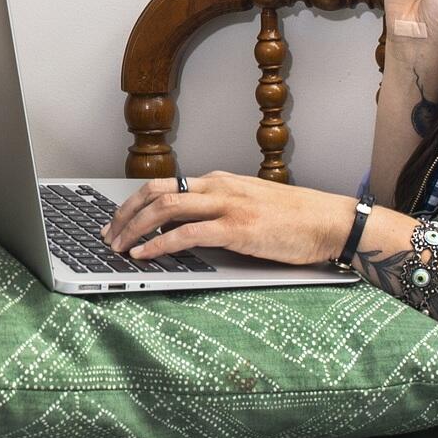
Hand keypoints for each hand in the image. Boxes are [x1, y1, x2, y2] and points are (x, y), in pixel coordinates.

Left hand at [101, 171, 357, 265]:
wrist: (329, 222)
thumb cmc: (294, 219)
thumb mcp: (249, 205)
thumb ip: (218, 211)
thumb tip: (185, 227)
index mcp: (219, 181)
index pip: (164, 186)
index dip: (134, 203)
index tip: (117, 221)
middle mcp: (218, 187)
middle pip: (156, 192)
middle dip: (125, 214)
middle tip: (108, 235)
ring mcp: (228, 206)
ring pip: (165, 209)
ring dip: (135, 229)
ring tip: (119, 247)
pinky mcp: (237, 229)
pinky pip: (187, 234)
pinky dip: (160, 245)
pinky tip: (146, 255)